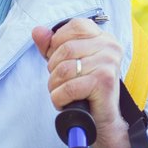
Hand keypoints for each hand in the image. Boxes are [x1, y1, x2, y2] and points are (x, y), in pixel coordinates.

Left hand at [32, 19, 129, 147]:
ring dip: (55, 86)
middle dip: (54, 69)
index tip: (60, 60)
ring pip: (64, 69)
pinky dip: (60, 98)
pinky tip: (67, 102)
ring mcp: (108, 63)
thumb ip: (51, 46)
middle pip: (66, 48)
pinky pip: (68, 87)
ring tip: (63, 93)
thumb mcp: (65, 63)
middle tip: (61, 82)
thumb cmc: (85, 91)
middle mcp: (110, 46)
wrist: (101, 121)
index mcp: (103, 38)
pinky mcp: (103, 81)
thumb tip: (37, 31)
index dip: (58, 42)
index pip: (75, 26)